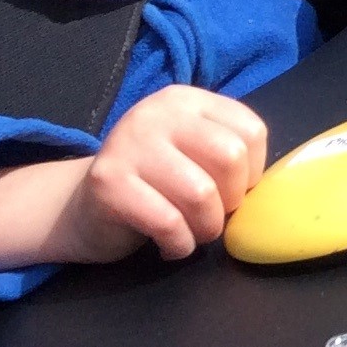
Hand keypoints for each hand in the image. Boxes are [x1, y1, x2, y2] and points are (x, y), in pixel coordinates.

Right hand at [0, 86, 269, 269]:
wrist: (80, 209)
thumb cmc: (153, 185)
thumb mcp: (192, 154)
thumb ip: (227, 154)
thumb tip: (266, 188)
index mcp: (187, 101)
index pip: (250, 131)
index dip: (252, 173)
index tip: (231, 192)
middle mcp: (157, 113)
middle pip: (230, 157)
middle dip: (231, 201)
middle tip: (213, 217)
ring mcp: (129, 143)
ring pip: (201, 194)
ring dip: (206, 229)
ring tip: (192, 234)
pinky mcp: (108, 181)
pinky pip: (169, 222)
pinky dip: (179, 245)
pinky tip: (169, 245)